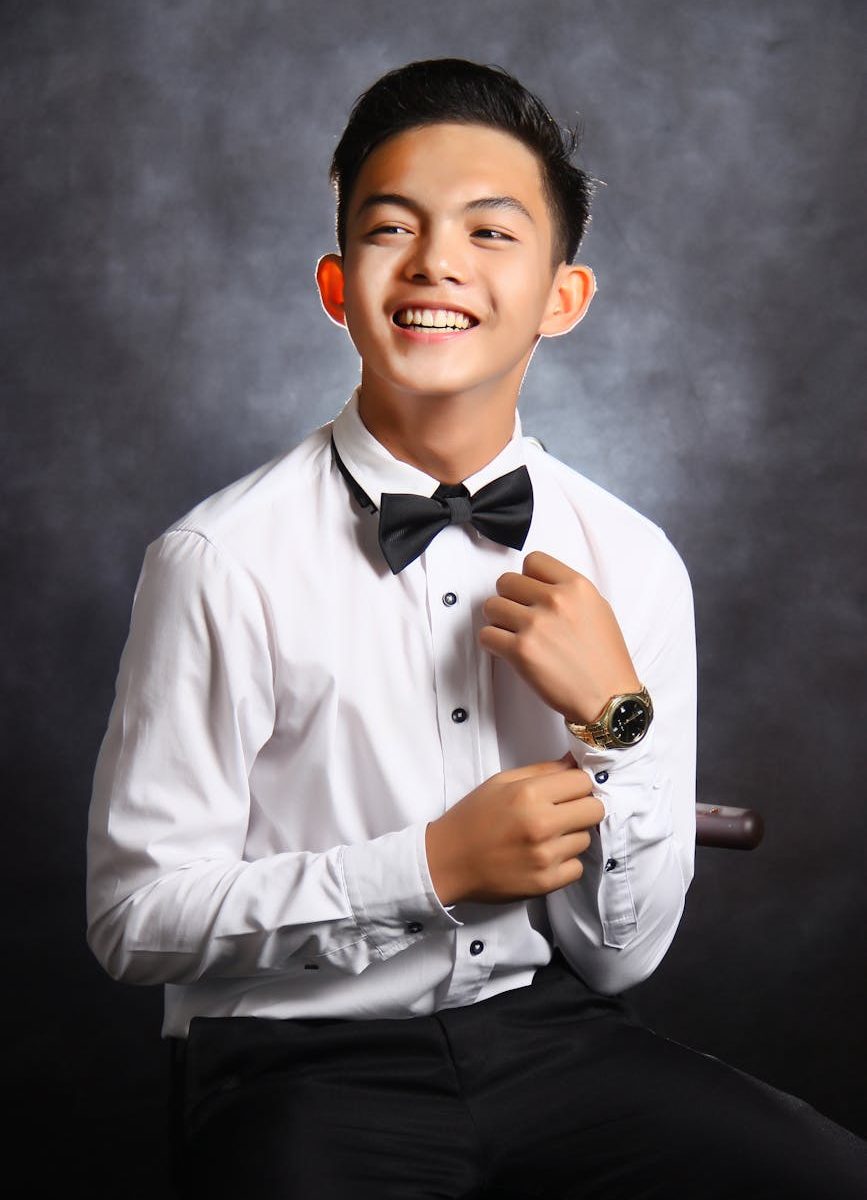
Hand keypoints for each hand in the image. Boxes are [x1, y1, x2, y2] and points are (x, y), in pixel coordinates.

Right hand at [425, 757, 603, 904]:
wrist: (447, 861)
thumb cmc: (472, 818)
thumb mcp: (501, 782)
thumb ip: (542, 770)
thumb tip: (575, 761)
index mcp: (528, 794)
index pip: (583, 782)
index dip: (578, 784)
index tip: (568, 790)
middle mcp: (541, 824)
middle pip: (595, 809)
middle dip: (583, 807)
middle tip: (564, 812)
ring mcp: (545, 856)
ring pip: (586, 838)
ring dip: (572, 836)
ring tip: (546, 836)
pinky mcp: (546, 883)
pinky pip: (577, 867)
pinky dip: (565, 862)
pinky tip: (544, 856)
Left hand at [479, 550, 639, 723]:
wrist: (608, 698)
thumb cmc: (605, 659)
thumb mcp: (598, 609)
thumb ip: (567, 591)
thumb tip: (536, 584)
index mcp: (576, 586)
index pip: (533, 560)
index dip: (527, 578)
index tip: (529, 594)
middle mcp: (555, 600)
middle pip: (505, 581)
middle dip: (509, 599)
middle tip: (519, 617)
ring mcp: (536, 624)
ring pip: (491, 606)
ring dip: (498, 621)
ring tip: (514, 635)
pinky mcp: (520, 650)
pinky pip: (486, 635)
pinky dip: (492, 643)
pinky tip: (508, 651)